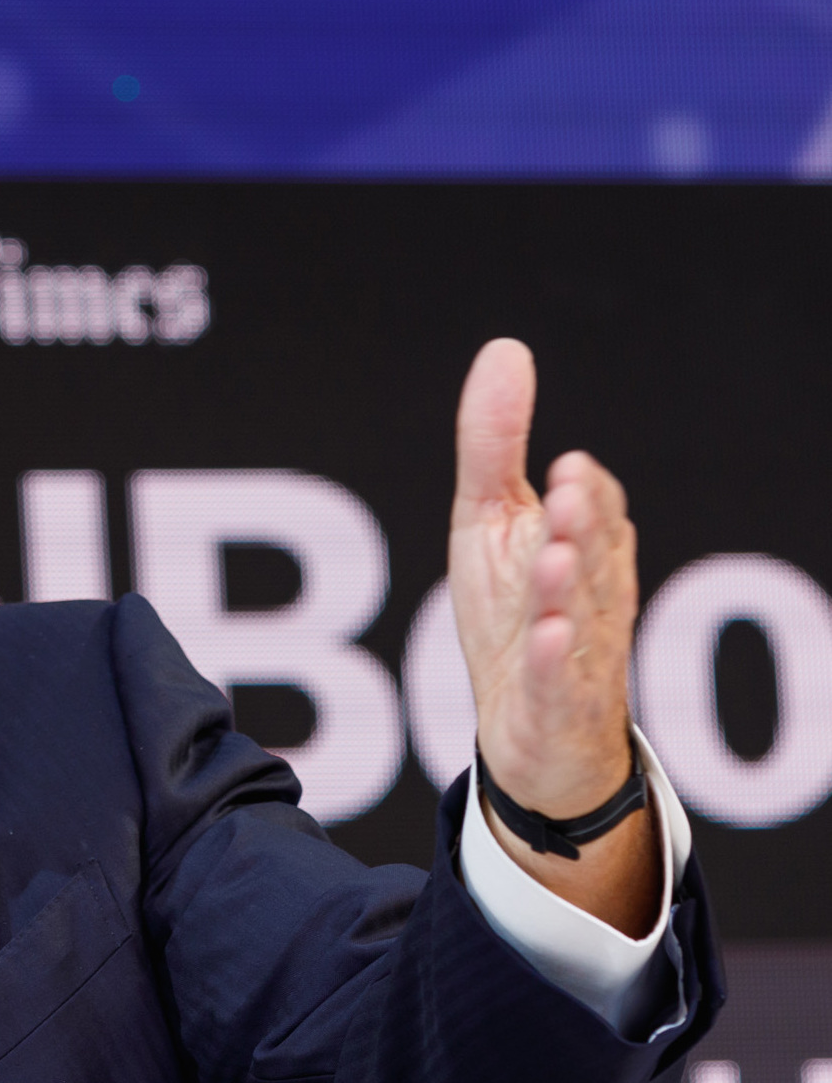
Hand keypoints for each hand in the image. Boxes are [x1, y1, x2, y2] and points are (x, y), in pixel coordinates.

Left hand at [449, 338, 660, 935]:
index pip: (590, 508)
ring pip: (580, 613)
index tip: (563, 466)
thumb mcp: (490, 525)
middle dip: (580, 525)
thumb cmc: (513, 615)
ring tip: (550, 556)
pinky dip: (553, 660)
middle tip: (564, 493)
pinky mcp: (555, 703)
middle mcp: (591, 593)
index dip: (580, 492)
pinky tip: (547, 638)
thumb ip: (495, 446)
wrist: (529, 733)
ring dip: (565, 585)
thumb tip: (504, 349)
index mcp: (581, 545)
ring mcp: (579, 651)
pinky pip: (559, 680)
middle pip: (590, 553)